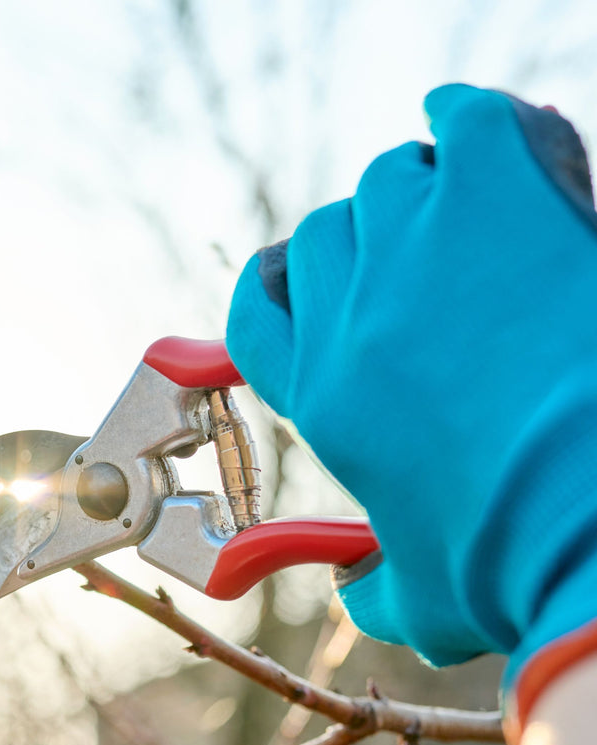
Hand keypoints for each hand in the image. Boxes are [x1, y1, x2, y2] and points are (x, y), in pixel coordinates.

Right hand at [225, 84, 596, 697]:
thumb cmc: (510, 563)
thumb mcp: (425, 601)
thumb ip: (375, 592)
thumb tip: (355, 593)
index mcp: (322, 400)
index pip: (256, 313)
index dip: (275, 290)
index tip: (302, 284)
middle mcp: (350, 318)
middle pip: (321, 238)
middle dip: (359, 247)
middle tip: (411, 265)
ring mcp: (417, 250)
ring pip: (388, 180)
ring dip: (420, 194)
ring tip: (471, 221)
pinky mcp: (495, 196)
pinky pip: (463, 121)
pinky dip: (468, 120)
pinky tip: (484, 136)